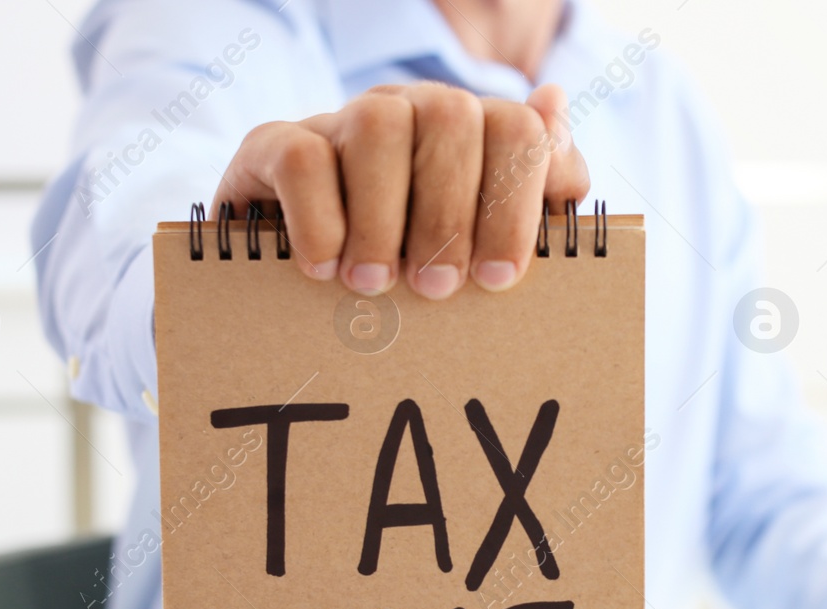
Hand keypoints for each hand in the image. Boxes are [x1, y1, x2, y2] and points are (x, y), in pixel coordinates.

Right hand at [213, 82, 589, 299]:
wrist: (294, 280)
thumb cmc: (408, 264)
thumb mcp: (478, 240)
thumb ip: (534, 182)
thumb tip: (553, 103)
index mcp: (468, 130)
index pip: (516, 128)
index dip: (513, 203)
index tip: (497, 278)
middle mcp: (407, 110)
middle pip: (450, 117)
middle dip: (450, 213)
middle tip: (436, 287)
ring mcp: (339, 122)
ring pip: (376, 126)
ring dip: (383, 219)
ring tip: (376, 284)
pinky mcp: (273, 145)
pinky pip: (302, 158)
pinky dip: (320, 222)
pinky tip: (323, 270)